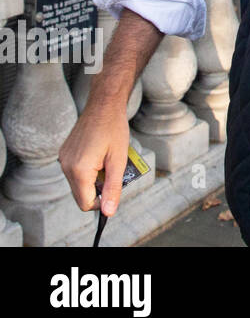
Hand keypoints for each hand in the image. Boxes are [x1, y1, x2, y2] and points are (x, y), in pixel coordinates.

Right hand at [59, 98, 130, 216]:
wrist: (103, 105)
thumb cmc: (114, 130)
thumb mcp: (119, 160)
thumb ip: (113, 188)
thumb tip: (108, 212)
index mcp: (78, 170)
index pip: (85, 203)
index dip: (101, 202)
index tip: (114, 189)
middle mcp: (66, 166)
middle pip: (81, 194)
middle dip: (98, 188)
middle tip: (113, 171)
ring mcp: (63, 159)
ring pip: (78, 183)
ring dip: (94, 178)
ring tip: (107, 161)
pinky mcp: (64, 153)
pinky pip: (75, 171)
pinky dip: (88, 169)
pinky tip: (99, 154)